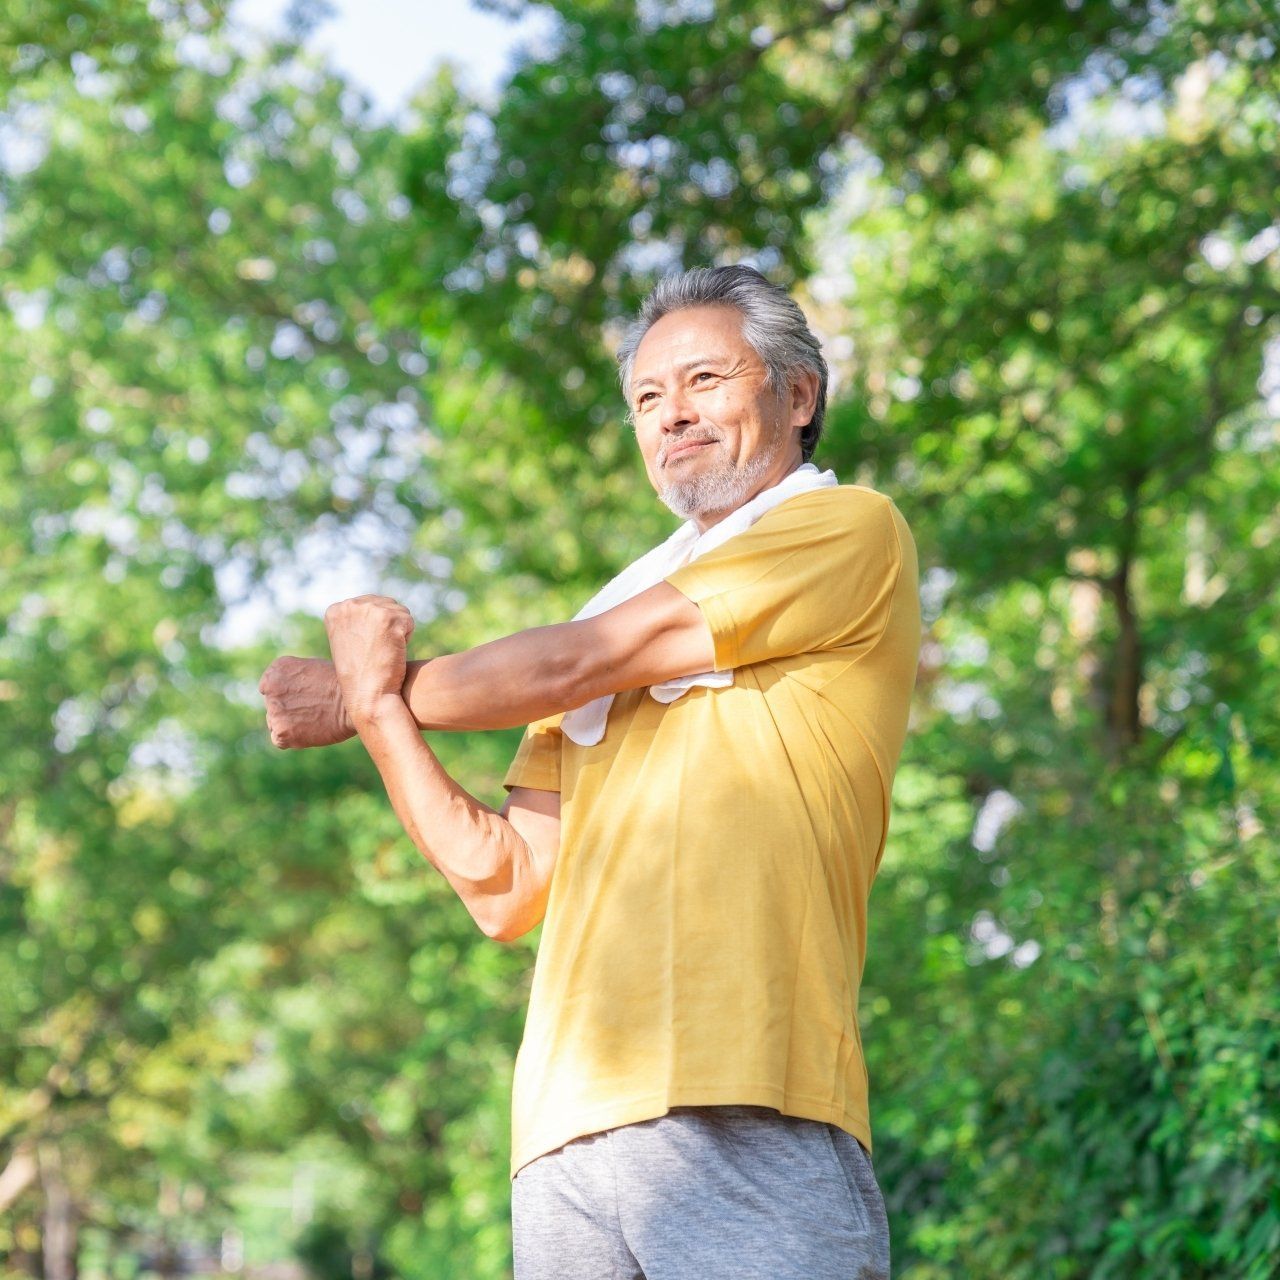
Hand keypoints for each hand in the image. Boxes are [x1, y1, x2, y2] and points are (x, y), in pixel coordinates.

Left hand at [259, 656, 355, 748]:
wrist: (354, 703)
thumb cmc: (342, 685)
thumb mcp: (313, 668)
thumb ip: (293, 678)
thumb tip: (286, 694)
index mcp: (278, 669)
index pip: (271, 687)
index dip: (289, 694)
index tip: (306, 696)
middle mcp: (270, 689)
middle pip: (273, 705)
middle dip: (290, 709)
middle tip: (315, 708)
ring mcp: (274, 711)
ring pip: (275, 722)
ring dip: (290, 724)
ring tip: (315, 718)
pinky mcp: (281, 732)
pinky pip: (279, 739)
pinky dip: (293, 739)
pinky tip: (311, 730)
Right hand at [322, 594, 414, 726]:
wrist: (369, 696)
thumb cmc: (360, 673)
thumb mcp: (347, 640)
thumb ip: (357, 618)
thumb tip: (374, 603)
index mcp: (335, 610)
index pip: (368, 604)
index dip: (373, 627)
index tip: (365, 647)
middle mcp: (350, 606)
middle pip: (385, 604)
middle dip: (387, 626)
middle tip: (376, 651)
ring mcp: (369, 610)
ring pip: (399, 612)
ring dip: (398, 632)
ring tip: (383, 651)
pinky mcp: (389, 619)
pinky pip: (409, 621)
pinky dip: (407, 638)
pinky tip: (393, 652)